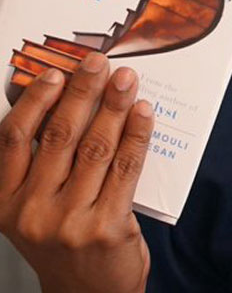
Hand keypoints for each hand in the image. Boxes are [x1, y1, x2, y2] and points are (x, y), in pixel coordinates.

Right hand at [0, 52, 153, 292]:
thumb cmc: (65, 241)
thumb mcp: (38, 208)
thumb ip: (45, 165)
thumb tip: (73, 101)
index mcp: (5, 203)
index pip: (14, 140)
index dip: (36, 101)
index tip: (55, 72)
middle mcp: (31, 212)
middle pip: (59, 136)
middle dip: (82, 92)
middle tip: (99, 62)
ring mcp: (69, 222)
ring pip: (96, 147)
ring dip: (114, 106)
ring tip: (126, 79)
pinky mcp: (107, 227)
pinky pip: (126, 167)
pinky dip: (137, 134)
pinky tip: (144, 113)